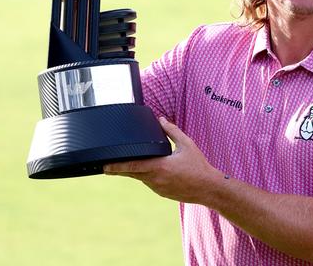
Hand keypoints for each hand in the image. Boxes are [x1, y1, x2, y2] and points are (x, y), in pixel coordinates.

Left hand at [103, 118, 222, 203]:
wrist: (208, 188)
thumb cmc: (199, 165)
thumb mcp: (187, 144)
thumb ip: (172, 131)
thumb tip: (161, 120)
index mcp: (160, 167)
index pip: (132, 166)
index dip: (116, 166)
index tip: (104, 165)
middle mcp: (156, 179)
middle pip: (132, 173)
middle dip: (119, 169)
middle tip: (106, 166)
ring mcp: (158, 188)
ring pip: (141, 178)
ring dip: (135, 171)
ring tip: (128, 163)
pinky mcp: (161, 193)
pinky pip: (149, 183)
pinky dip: (147, 176)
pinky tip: (151, 170)